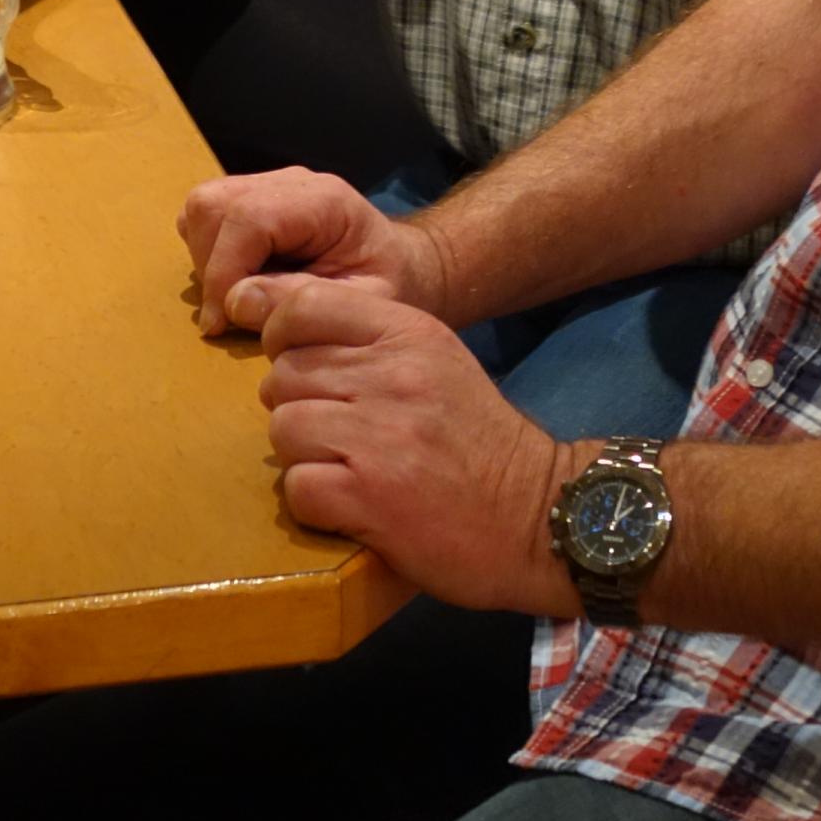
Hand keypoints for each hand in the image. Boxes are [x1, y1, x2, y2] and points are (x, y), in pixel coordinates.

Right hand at [181, 165, 445, 335]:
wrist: (401, 267)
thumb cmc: (388, 286)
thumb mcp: (361, 305)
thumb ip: (302, 301)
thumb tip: (236, 302)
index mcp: (324, 202)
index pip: (249, 217)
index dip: (223, 270)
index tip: (220, 322)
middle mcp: (291, 184)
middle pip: (214, 204)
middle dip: (211, 265)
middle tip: (231, 313)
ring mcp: (268, 187)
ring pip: (203, 205)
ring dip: (206, 257)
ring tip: (236, 296)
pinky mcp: (253, 200)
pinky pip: (207, 215)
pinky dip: (208, 249)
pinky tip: (238, 279)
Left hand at [255, 277, 571, 616]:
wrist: (538, 515)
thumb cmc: (478, 441)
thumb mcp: (436, 363)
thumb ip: (369, 343)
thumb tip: (283, 335)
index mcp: (408, 334)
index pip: (305, 304)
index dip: (283, 336)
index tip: (296, 365)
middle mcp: (391, 376)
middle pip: (285, 374)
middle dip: (296, 406)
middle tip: (331, 434)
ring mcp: (379, 436)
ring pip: (284, 429)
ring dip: (302, 457)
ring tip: (342, 470)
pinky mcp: (369, 497)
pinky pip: (296, 488)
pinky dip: (314, 503)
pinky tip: (349, 505)